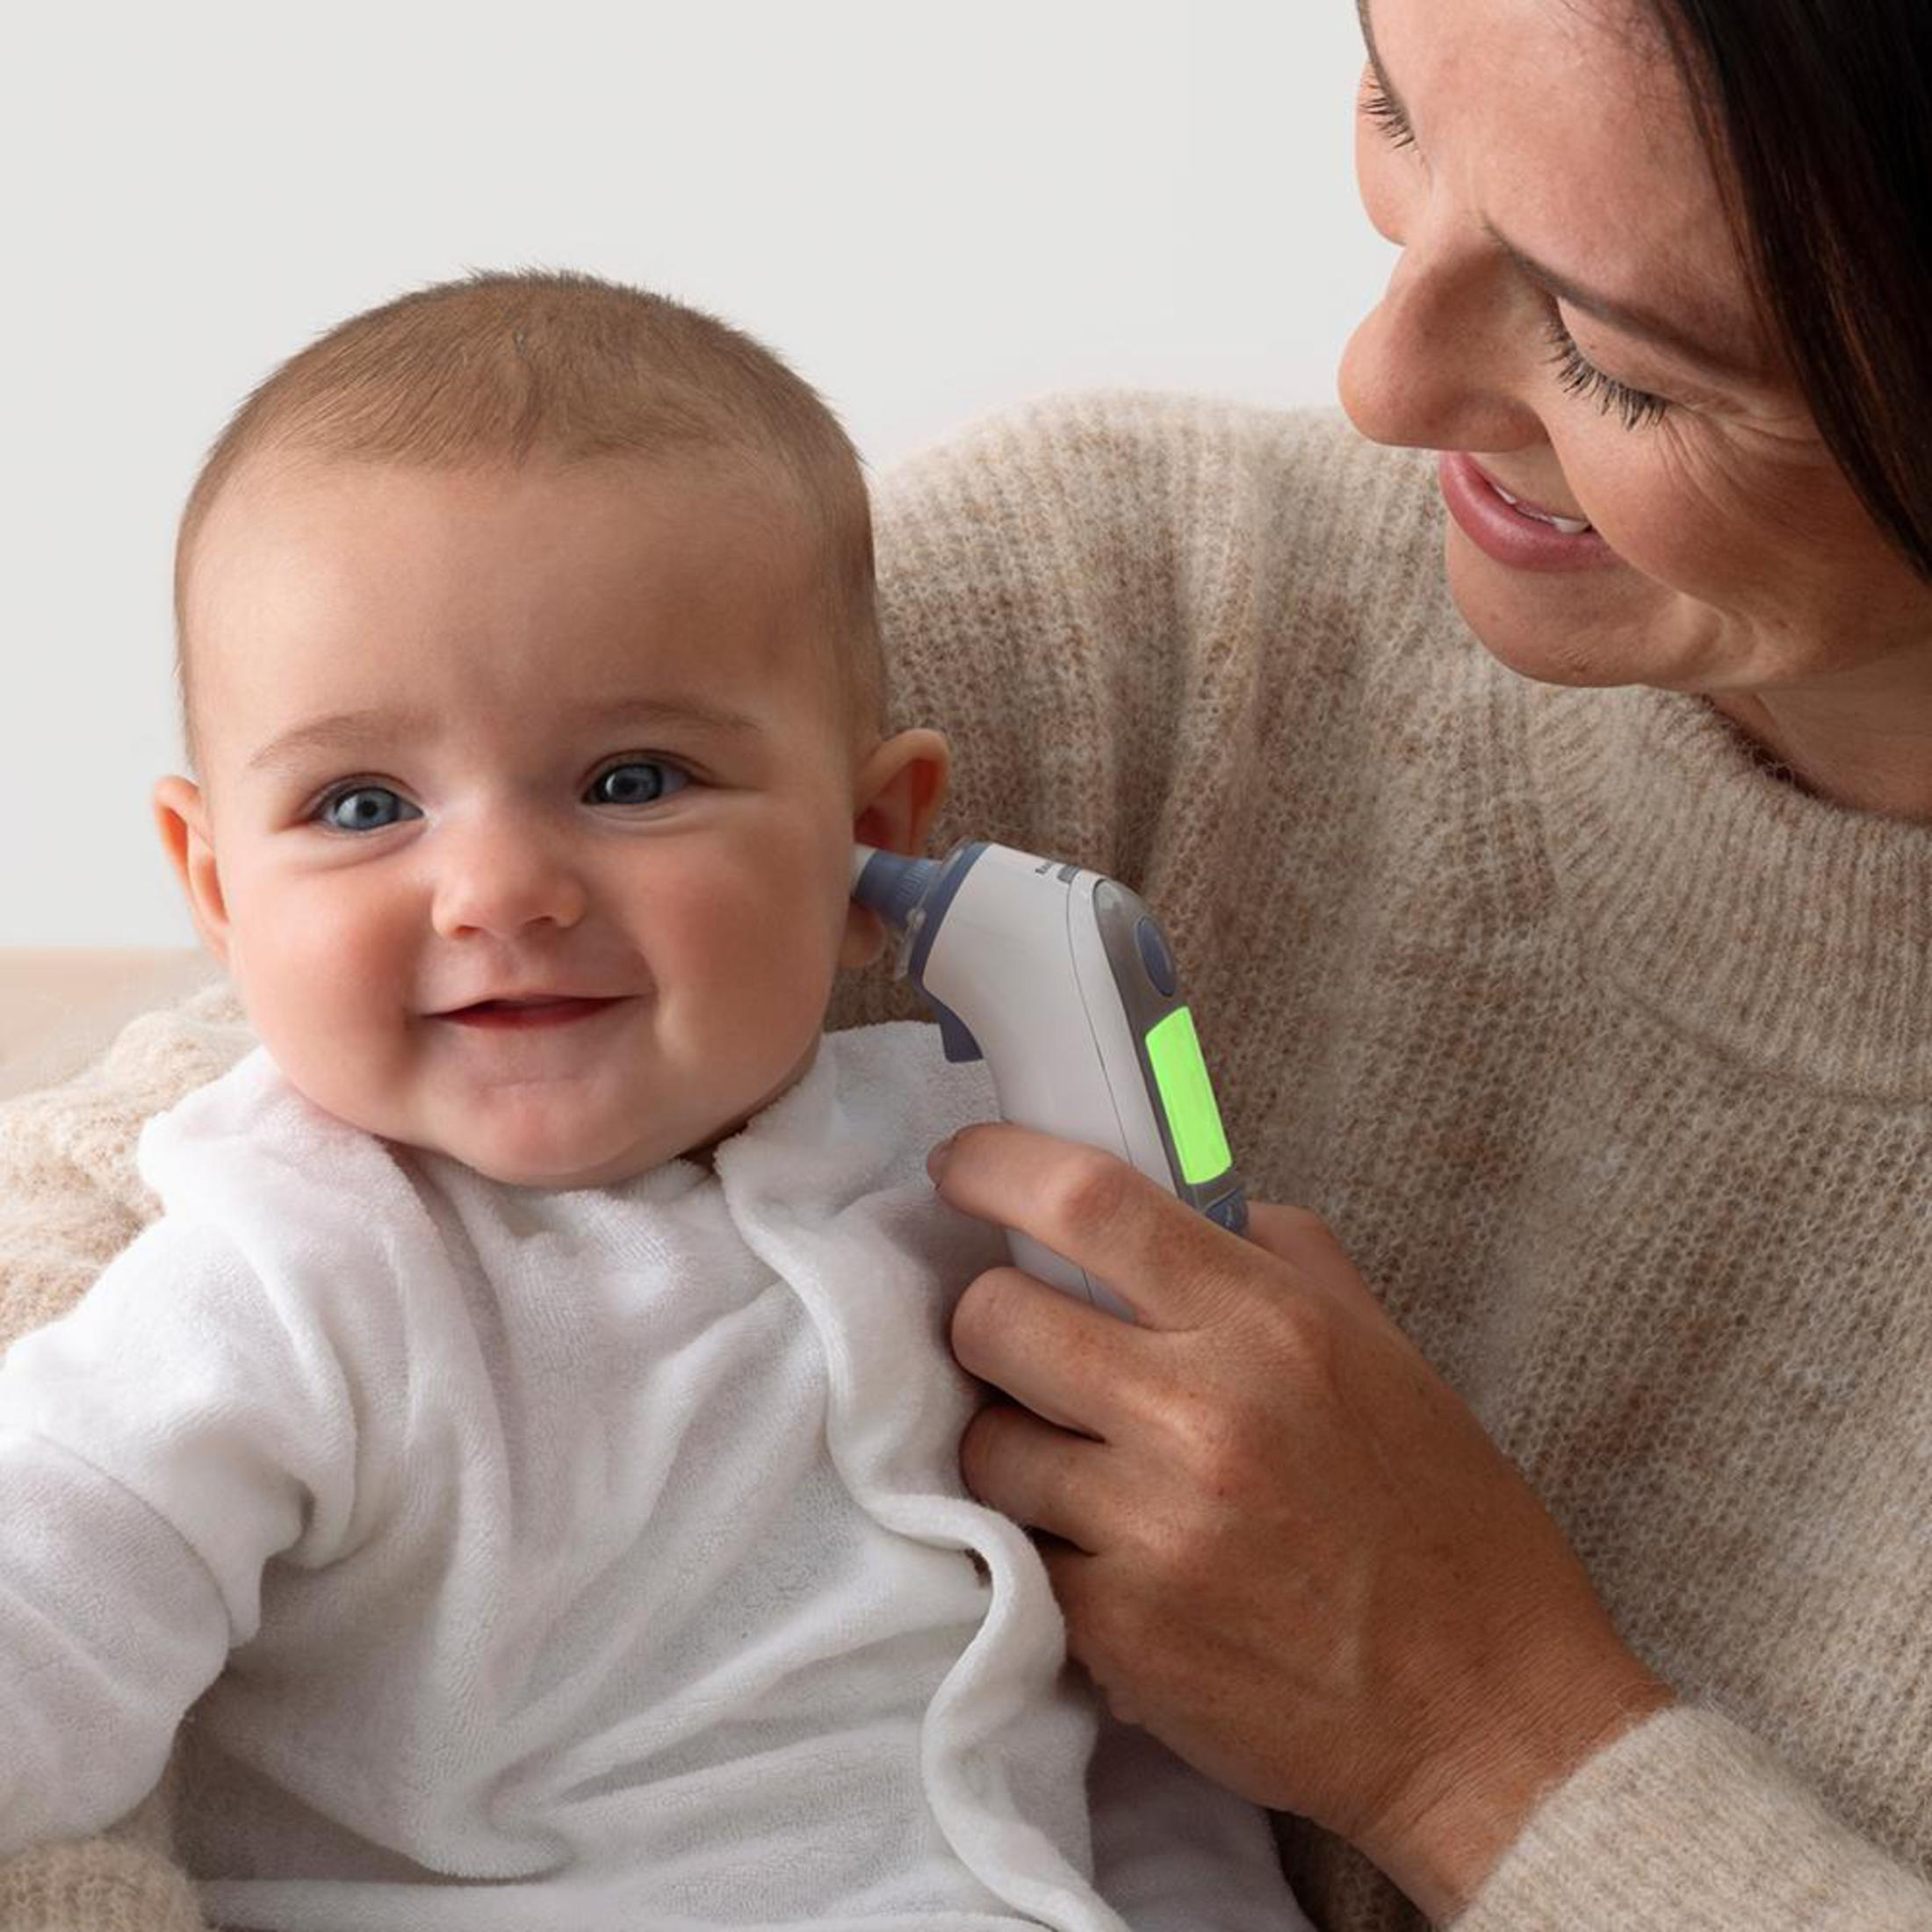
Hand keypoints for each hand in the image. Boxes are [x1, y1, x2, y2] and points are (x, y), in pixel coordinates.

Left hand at [928, 1124, 1672, 1919]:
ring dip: (1013, 1444)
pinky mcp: (1118, 1635)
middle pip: (994, 1318)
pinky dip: (1047, 1547)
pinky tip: (1117, 1557)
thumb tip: (1174, 1196)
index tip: (962, 1167)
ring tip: (1083, 1466)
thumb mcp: (1385, 1352)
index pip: (1085, 1202)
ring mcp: (1151, 1531)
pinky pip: (1019, 1554)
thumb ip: (1277, 1254)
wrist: (1488, 1724)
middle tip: (1023, 1340)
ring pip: (986, 1445)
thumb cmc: (1445, 1525)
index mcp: (1269, 1324)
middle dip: (988, 1319)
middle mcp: (1199, 1416)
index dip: (996, 1168)